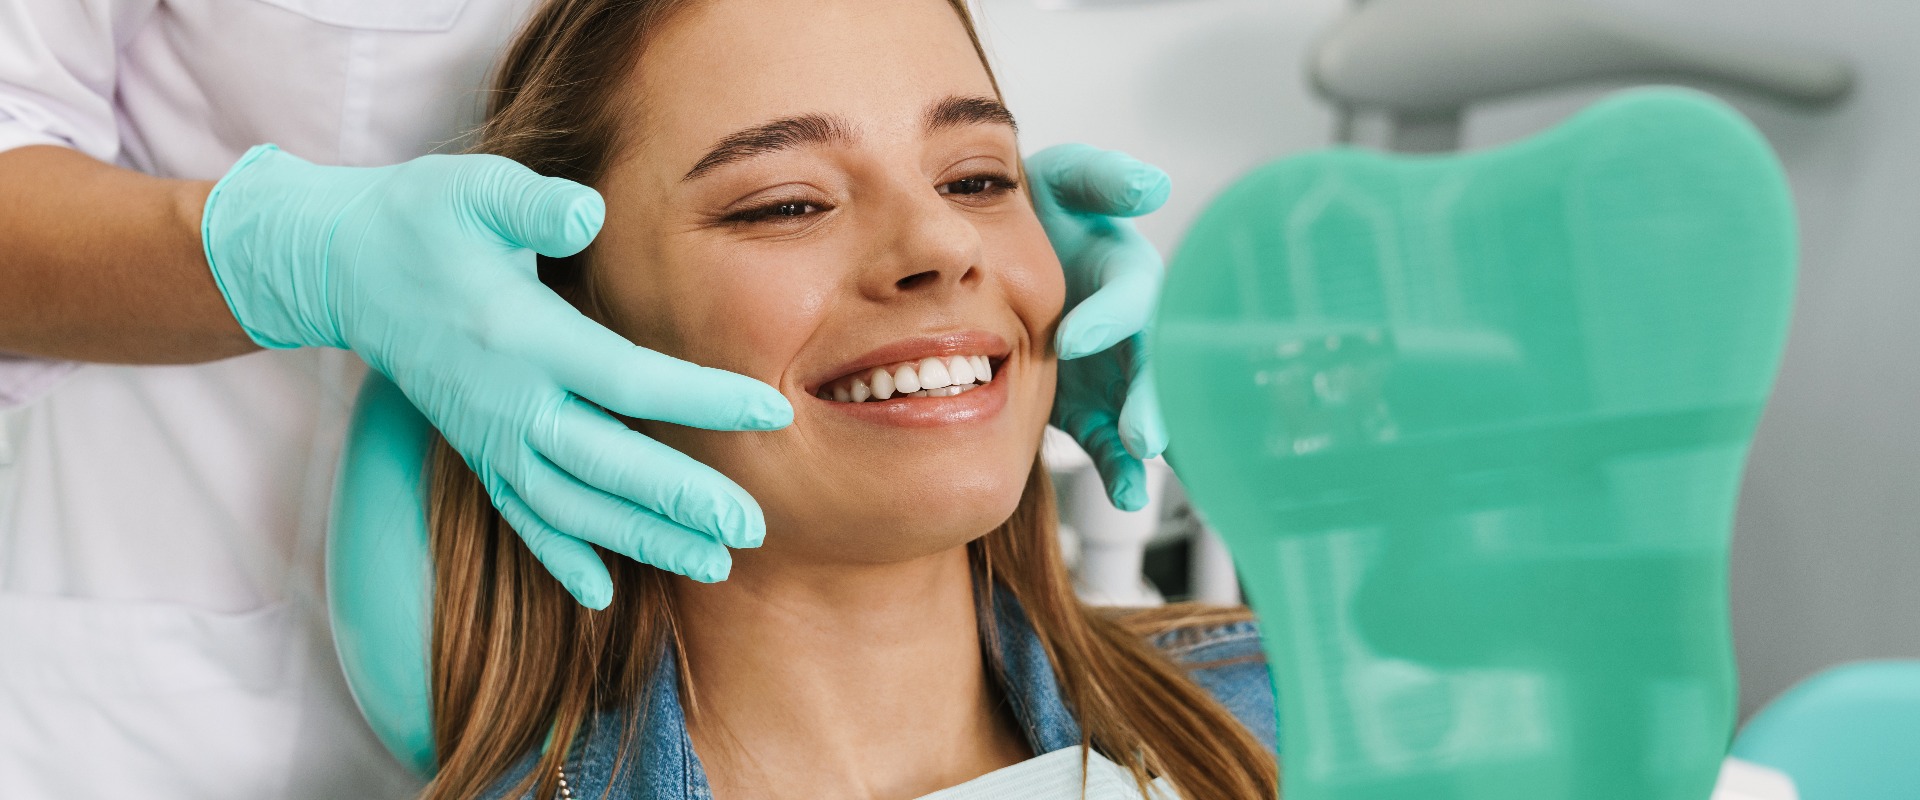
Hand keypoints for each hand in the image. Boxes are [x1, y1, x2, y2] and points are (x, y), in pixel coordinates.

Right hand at [202, 145, 791, 607]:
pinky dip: (560, 556)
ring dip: (640, 539)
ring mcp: (488, 435)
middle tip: (751, 528)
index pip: (626, 377)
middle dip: (680, 499)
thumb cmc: (423, 216)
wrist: (341, 265)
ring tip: (713, 563)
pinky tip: (604, 594)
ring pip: (571, 505)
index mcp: (522, 335)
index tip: (770, 411)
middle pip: (605, 463)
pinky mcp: (476, 450)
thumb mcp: (474, 190)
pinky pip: (521, 515)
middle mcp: (507, 399)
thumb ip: (533, 206)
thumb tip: (588, 215)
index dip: (701, 398)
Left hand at [1026, 144, 1171, 510]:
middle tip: (1143, 433)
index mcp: (1126, 275)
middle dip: (1151, 398)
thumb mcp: (1067, 181)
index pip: (1130, 295)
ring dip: (1147, 437)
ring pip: (1144, 408)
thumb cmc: (1043, 215)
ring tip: (1143, 466)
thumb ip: (1102, 179)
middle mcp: (1132, 328)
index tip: (1072, 339)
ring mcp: (1117, 373)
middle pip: (1154, 363)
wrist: (1001, 264)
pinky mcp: (1097, 409)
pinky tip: (1127, 495)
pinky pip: (1115, 444)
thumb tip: (1152, 185)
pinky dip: (1124, 470)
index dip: (1107, 316)